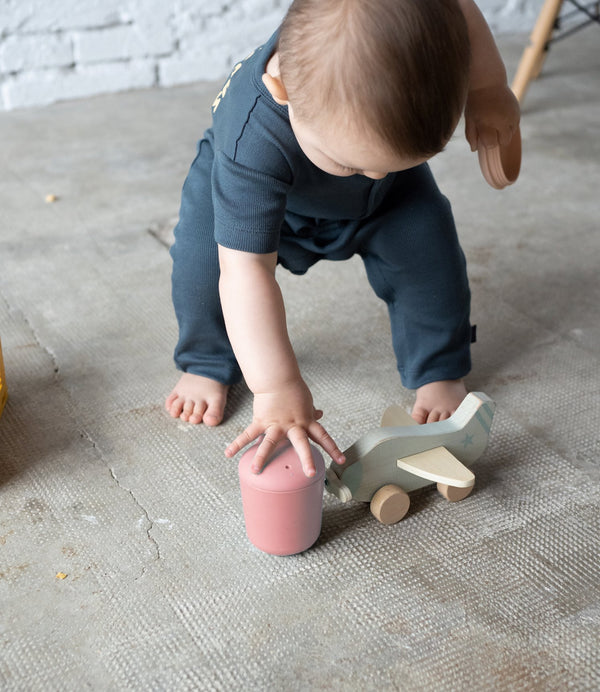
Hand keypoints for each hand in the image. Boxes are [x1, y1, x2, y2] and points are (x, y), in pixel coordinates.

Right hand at [224, 379, 344, 476]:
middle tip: (311, 472)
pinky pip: (248, 434)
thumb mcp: (306, 402)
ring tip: (256, 470)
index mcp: (306, 422)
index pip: (323, 436)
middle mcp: (293, 425)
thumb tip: (320, 413)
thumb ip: (311, 412)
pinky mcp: (261, 421)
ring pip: (270, 442)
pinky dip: (238, 443)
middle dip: (306, 458)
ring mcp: (276, 424)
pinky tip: (228, 453)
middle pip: (301, 443)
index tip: (341, 461)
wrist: (277, 378)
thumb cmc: (293, 390)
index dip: (333, 448)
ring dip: (262, 456)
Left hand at [464, 84, 519, 151]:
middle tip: (489, 131)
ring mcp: (512, 115)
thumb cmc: (475, 102)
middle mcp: (503, 120)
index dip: (486, 143)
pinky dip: (509, 125)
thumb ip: (471, 135)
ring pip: (511, 134)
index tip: (482, 137)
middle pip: (504, 141)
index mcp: (488, 123)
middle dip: (497, 139)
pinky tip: (501, 118)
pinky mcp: (517, 110)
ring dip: (504, 133)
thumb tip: (475, 150)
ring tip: (495, 123)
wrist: (487, 81)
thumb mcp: (469, 119)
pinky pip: (515, 125)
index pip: (491, 144)